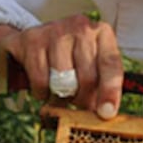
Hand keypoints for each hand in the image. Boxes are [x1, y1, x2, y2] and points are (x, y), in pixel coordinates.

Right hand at [0, 14, 123, 118]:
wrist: (31, 41)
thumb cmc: (70, 59)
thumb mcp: (91, 67)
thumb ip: (101, 88)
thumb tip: (104, 114)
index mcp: (102, 34)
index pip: (111, 64)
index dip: (110, 91)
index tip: (107, 112)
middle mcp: (81, 28)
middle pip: (87, 78)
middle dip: (82, 99)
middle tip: (77, 101)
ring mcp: (56, 30)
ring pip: (63, 81)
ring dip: (60, 96)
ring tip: (59, 90)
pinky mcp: (32, 39)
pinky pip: (41, 80)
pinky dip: (42, 92)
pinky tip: (43, 85)